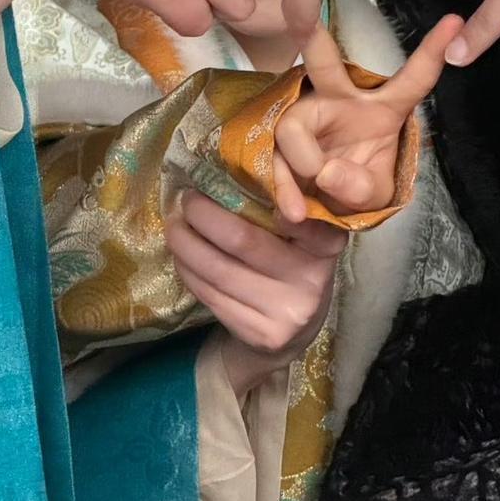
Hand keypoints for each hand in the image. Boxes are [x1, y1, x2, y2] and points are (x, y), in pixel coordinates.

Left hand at [164, 189, 344, 372]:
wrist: (292, 334)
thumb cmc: (291, 265)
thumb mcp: (302, 235)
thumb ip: (283, 205)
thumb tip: (229, 165)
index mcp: (325, 245)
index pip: (298, 216)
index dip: (267, 197)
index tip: (225, 178)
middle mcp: (310, 280)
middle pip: (243, 240)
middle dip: (204, 216)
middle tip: (186, 199)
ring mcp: (285, 313)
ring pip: (219, 271)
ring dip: (186, 244)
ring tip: (174, 225)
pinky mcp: (259, 335)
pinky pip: (211, 296)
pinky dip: (188, 271)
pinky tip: (181, 256)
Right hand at [272, 16, 459, 221]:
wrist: (324, 209)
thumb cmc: (356, 186)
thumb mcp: (375, 195)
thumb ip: (361, 186)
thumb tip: (325, 171)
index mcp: (381, 108)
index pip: (412, 79)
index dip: (432, 52)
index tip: (454, 22)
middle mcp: (340, 100)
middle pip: (324, 63)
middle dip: (311, 35)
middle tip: (299, 16)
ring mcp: (304, 116)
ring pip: (293, 126)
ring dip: (303, 164)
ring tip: (310, 204)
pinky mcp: (276, 139)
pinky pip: (274, 156)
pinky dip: (284, 188)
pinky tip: (295, 210)